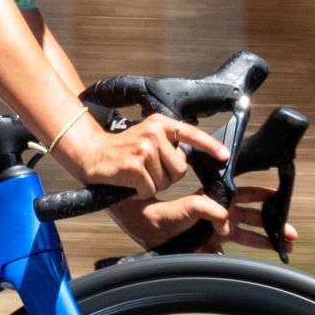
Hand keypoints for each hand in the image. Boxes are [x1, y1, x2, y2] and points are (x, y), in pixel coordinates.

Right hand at [57, 110, 224, 198]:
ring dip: (152, 184)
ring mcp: (144, 149)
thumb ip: (167, 144)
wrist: (90, 154)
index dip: (210, 146)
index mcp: (159, 123)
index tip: (225, 156)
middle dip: (167, 177)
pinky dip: (140, 191)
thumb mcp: (146, 137)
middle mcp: (153, 132)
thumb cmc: (120, 151)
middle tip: (147, 171)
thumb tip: (185, 159)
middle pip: (181, 168)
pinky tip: (129, 183)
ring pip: (167, 181)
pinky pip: (151, 188)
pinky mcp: (134, 166)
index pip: (191, 133)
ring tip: (136, 175)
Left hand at [109, 187, 297, 255]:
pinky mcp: (210, 248)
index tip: (280, 198)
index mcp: (219, 201)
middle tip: (292, 234)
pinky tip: (255, 268)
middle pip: (254, 220)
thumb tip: (224, 219)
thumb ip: (205, 208)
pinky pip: (230, 255)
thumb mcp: (186, 207)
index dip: (264, 197)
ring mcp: (217, 233)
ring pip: (248, 237)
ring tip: (285, 248)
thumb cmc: (163, 213)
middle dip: (274, 226)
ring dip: (266, 242)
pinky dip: (241, 261)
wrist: (145, 230)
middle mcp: (222, 216)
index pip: (247, 196)